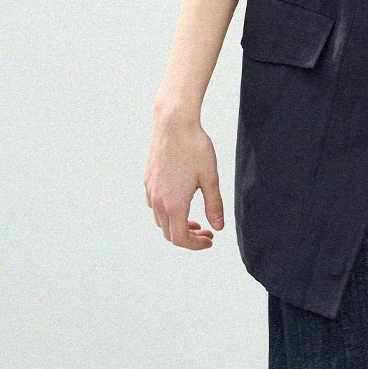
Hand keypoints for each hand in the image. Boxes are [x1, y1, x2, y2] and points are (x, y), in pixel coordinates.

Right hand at [144, 112, 223, 248]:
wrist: (174, 123)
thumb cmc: (195, 147)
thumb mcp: (210, 177)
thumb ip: (214, 205)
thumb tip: (218, 227)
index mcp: (173, 204)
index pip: (180, 239)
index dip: (195, 245)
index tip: (210, 239)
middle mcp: (157, 201)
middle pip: (169, 233)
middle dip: (189, 237)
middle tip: (207, 232)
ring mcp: (150, 190)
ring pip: (161, 221)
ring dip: (177, 225)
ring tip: (195, 220)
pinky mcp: (148, 180)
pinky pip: (155, 206)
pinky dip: (168, 212)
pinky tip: (181, 201)